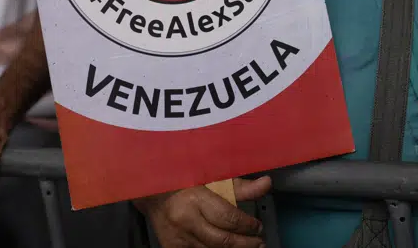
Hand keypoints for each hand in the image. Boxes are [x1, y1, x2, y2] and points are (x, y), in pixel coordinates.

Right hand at [136, 177, 271, 247]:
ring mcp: (178, 238)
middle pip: (223, 240)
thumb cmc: (184, 178)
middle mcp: (186, 221)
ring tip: (248, 246)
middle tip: (259, 241)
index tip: (257, 226)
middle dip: (246, 243)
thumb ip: (240, 185)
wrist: (150, 190)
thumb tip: (267, 183)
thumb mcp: (212, 177)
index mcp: (196, 199)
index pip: (229, 218)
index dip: (248, 225)